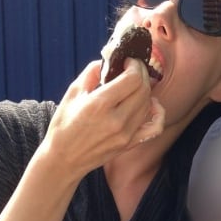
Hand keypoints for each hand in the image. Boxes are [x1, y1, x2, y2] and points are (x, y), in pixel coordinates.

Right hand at [37, 58, 164, 177]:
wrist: (63, 159)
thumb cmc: (64, 126)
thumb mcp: (72, 93)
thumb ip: (92, 73)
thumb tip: (108, 60)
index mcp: (99, 104)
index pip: (132, 78)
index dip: (135, 65)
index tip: (129, 61)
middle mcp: (116, 120)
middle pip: (143, 89)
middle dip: (141, 73)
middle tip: (133, 69)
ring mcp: (125, 134)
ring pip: (148, 104)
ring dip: (146, 90)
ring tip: (135, 85)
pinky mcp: (130, 144)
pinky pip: (155, 127)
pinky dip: (157, 113)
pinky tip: (151, 105)